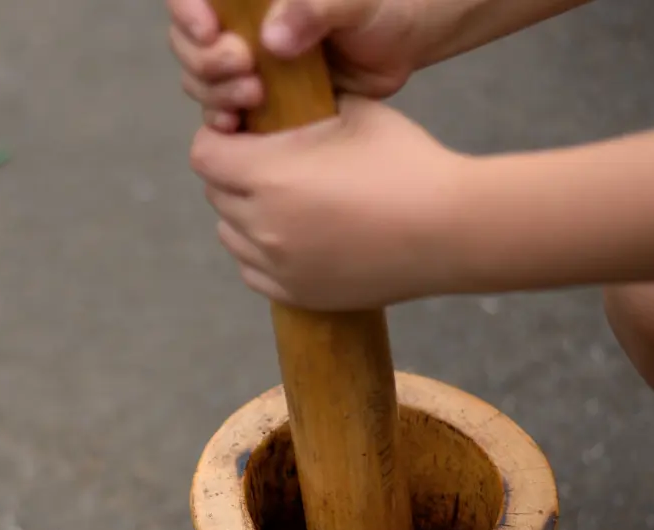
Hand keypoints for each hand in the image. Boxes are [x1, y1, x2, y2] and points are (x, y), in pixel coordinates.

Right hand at [168, 0, 422, 131]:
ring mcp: (251, 62)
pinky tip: (234, 124)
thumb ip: (313, 9)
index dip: (188, 11)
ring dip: (214, 91)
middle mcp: (242, 22)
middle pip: (189, 41)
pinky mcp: (267, 98)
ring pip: (202, 78)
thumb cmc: (381, 3)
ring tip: (253, 94)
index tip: (208, 30)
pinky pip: (227, 110)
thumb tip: (272, 40)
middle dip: (205, 59)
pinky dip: (223, 119)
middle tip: (244, 66)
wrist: (405, 42)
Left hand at [190, 96, 467, 308]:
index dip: (219, 139)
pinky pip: (253, 274)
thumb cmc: (407, 165)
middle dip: (235, 176)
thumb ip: (302, 112)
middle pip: (216, 196)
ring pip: (231, 237)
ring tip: (284, 204)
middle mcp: (265, 226)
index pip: (204, 155)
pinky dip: (261, 255)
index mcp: (270, 175)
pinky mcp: (299, 295)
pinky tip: (292, 239)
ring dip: (245, 217)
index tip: (240, 136)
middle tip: (271, 167)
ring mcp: (280, 267)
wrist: (448, 231)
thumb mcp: (352, 113)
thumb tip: (278, 109)